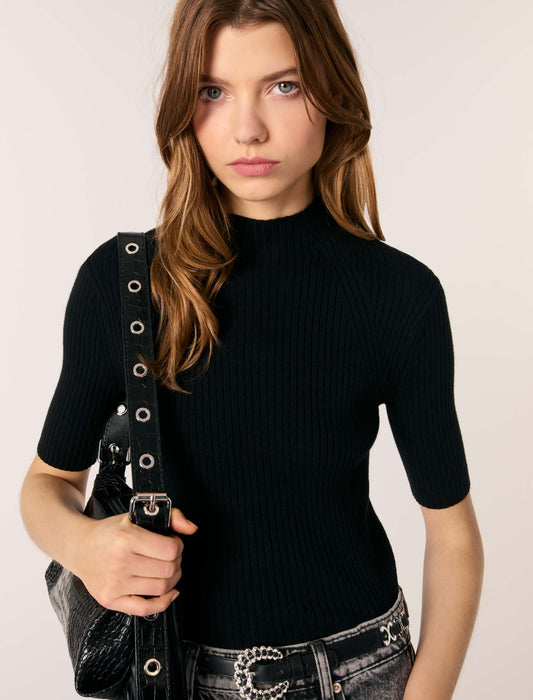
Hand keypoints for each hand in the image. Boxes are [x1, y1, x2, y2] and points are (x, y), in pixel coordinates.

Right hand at [74, 507, 197, 615]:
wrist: (79, 547)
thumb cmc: (109, 532)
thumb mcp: (137, 515)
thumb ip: (170, 517)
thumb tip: (192, 528)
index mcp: (127, 538)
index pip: (170, 549)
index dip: (178, 545)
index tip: (173, 541)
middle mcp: (120, 562)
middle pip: (168, 569)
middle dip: (177, 561)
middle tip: (170, 556)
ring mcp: (115, 584)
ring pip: (161, 588)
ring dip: (172, 580)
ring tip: (166, 569)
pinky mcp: (110, 599)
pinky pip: (145, 609)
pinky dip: (163, 603)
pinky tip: (168, 593)